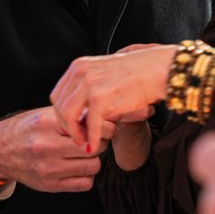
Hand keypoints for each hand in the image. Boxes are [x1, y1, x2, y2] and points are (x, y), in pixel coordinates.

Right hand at [0, 107, 102, 192]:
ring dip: (93, 160)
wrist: (0, 150)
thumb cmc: (27, 129)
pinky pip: (85, 184)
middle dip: (99, 143)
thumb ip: (72, 116)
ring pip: (93, 167)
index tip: (102, 127)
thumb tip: (102, 118)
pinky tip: (77, 168)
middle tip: (95, 140)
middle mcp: (47, 147)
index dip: (101, 128)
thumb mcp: (46, 115)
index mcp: (47, 124)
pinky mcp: (50, 185)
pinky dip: (86, 176)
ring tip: (84, 154)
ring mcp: (48, 168)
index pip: (89, 128)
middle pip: (93, 148)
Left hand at [50, 44, 175, 151]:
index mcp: (78, 66)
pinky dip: (91, 140)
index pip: (58, 95)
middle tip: (78, 138)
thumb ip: (89, 86)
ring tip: (85, 143)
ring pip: (68, 117)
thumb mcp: (104, 73)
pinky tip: (95, 147)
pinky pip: (90, 125)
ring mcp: (89, 85)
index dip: (61, 114)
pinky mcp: (101, 99)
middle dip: (66, 126)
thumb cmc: (137, 74)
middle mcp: (79, 73)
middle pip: (59, 106)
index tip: (72, 126)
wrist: (157, 71)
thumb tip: (79, 110)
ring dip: (75, 134)